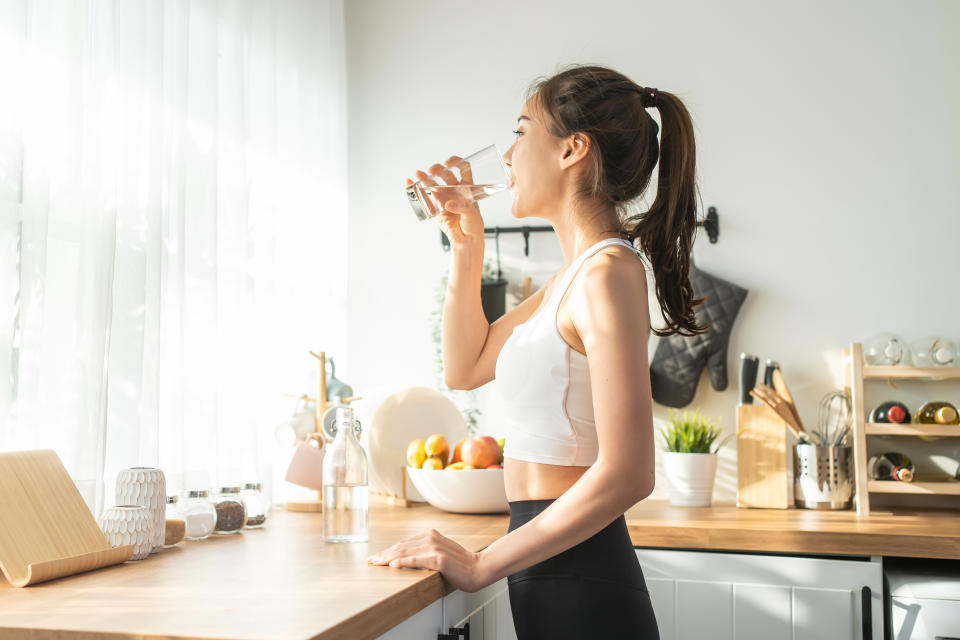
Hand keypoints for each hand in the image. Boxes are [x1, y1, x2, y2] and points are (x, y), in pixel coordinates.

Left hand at [367, 529, 488, 592]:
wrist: (478, 569)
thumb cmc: (461, 565)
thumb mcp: (441, 553)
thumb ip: (427, 551)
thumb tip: (410, 557)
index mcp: (431, 535)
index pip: (404, 542)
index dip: (389, 549)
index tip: (378, 556)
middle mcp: (431, 538)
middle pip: (401, 546)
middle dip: (384, 553)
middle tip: (371, 560)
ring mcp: (434, 547)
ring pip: (405, 552)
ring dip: (388, 557)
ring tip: (376, 563)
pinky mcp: (438, 559)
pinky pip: (415, 560)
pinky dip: (401, 561)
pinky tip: (392, 564)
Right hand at [406, 156, 484, 246]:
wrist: (466, 240)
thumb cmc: (474, 225)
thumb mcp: (471, 214)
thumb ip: (461, 207)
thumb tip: (448, 203)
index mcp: (467, 188)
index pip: (463, 169)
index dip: (456, 162)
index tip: (448, 163)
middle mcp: (454, 190)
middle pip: (445, 174)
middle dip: (438, 170)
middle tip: (432, 171)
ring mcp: (444, 198)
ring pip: (433, 184)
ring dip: (425, 178)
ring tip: (419, 174)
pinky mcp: (434, 208)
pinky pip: (424, 197)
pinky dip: (416, 189)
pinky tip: (410, 183)